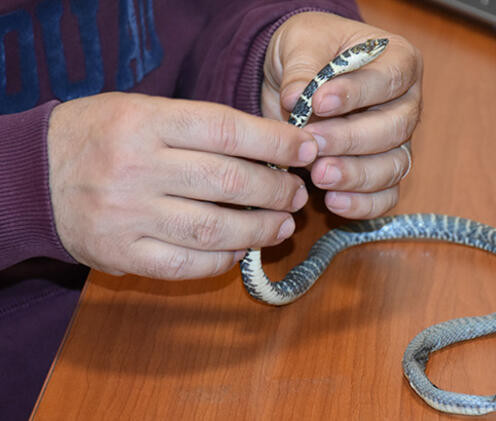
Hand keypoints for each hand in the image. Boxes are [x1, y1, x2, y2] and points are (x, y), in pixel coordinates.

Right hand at [47, 92, 317, 279]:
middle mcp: (135, 167)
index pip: (226, 130)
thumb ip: (199, 128)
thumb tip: (271, 148)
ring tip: (282, 224)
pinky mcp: (120, 253)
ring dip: (260, 229)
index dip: (275, 141)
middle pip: (229, 182)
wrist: (34, 175)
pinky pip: (187, 263)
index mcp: (144, 122)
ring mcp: (126, 215)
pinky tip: (242, 248)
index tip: (306, 149)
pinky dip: (224, 258)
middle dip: (276, 189)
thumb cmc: (101, 137)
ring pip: (215, 228)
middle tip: (296, 193)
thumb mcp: (143, 111)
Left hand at [262, 12, 422, 218]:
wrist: (301, 77)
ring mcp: (399, 141)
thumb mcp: (300, 42)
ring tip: (318, 175)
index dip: (357, 94)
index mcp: (398, 60)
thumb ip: (302, 66)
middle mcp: (407, 103)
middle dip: (351, 139)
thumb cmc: (310, 50)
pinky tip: (332, 201)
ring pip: (393, 166)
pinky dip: (362, 204)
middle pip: (395, 128)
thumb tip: (296, 98)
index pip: (390, 79)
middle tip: (313, 143)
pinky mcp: (384, 172)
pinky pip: (386, 196)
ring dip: (356, 175)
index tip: (318, 103)